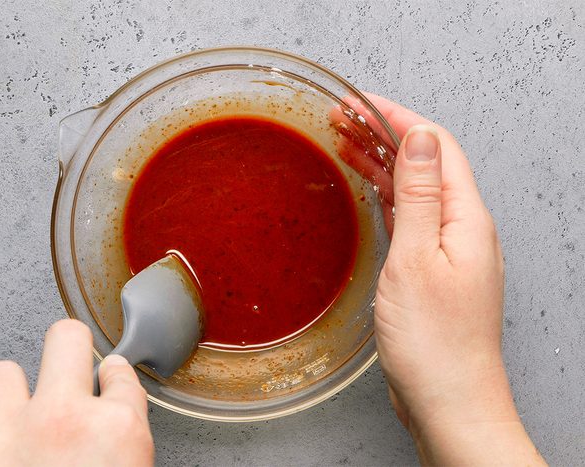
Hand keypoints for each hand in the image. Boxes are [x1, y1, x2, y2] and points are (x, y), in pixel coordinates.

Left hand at [0, 319, 153, 466]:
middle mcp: (62, 419)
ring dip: (9, 395)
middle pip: (65, 337)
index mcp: (116, 431)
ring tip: (14, 421)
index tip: (108, 381)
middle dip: (67, 348)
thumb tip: (120, 414)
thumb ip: (127, 437)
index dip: (115, 379)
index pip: (123, 375)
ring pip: (1, 373)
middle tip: (64, 366)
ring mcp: (5, 432)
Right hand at [341, 94, 543, 464]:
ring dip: (382, 163)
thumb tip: (420, 138)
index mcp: (465, 218)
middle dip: (383, 134)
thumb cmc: (435, 342)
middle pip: (424, 163)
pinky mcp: (432, 269)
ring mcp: (448, 249)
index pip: (435, 145)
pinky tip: (369, 190)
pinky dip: (387, 196)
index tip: (359, 102)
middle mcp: (462, 228)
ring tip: (345, 144)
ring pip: (414, 189)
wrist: (448, 400)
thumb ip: (419, 196)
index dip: (397, 117)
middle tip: (341, 120)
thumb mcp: (416, 259)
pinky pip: (410, 217)